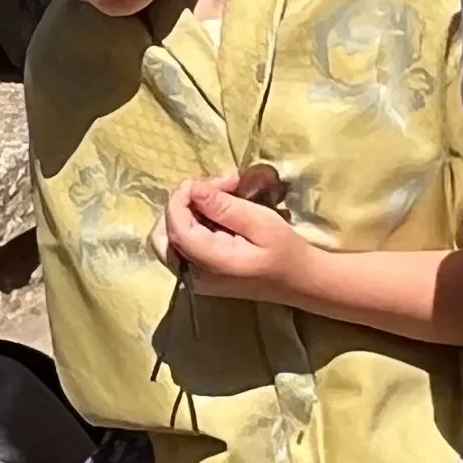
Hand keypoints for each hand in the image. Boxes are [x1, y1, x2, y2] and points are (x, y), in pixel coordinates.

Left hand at [162, 166, 307, 295]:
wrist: (300, 281)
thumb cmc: (286, 252)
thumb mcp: (261, 223)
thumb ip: (224, 207)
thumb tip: (193, 190)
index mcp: (211, 265)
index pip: (176, 227)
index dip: (181, 198)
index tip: (206, 181)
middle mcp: (194, 276)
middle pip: (163, 233)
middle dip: (182, 203)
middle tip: (214, 187)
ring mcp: (193, 278)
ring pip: (168, 236)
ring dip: (187, 209)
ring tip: (218, 193)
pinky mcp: (197, 273)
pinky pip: (181, 243)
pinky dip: (192, 221)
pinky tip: (216, 209)